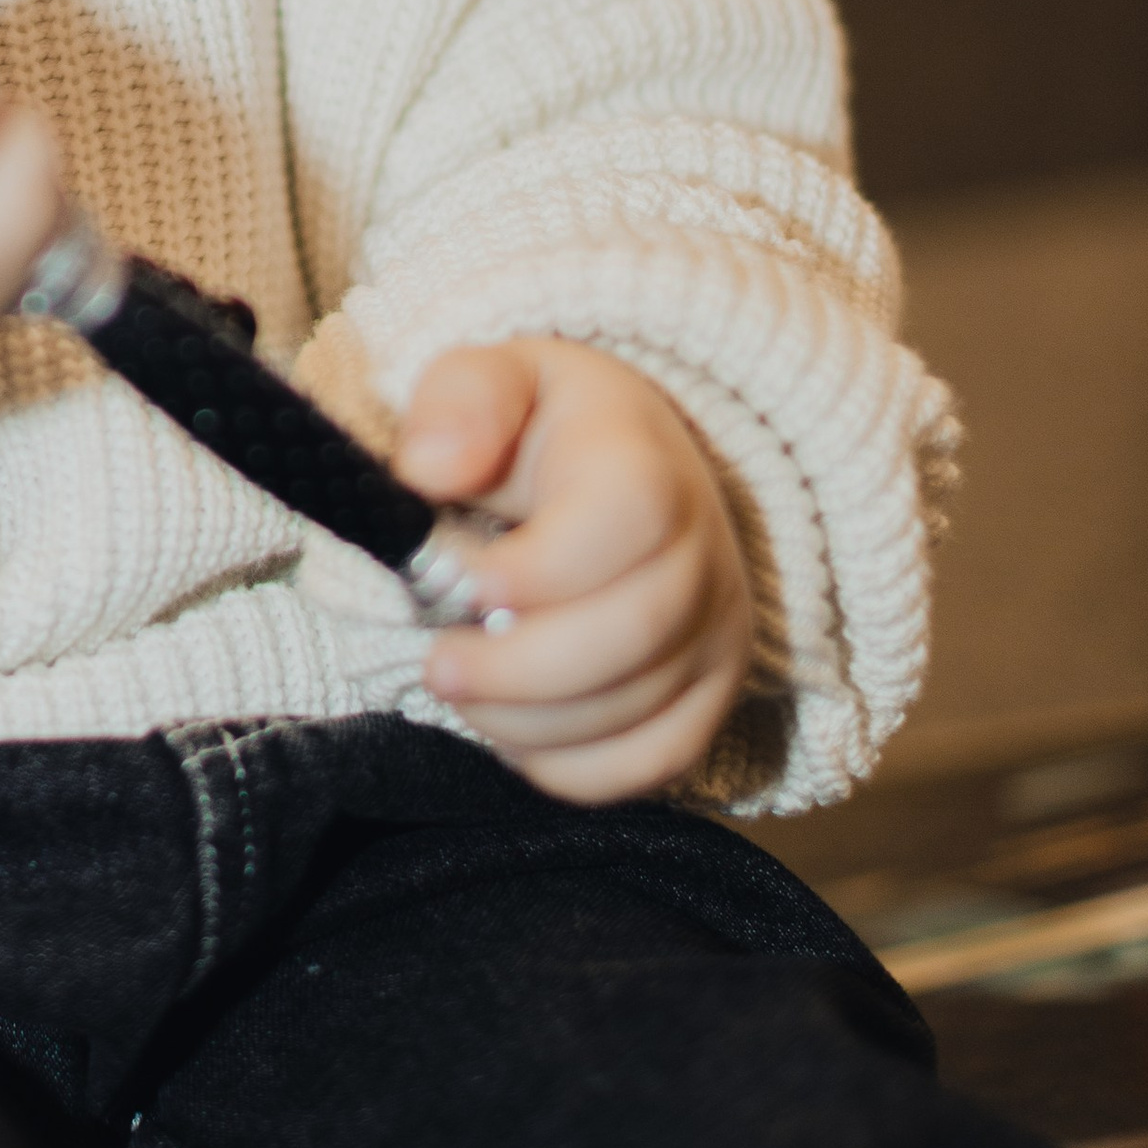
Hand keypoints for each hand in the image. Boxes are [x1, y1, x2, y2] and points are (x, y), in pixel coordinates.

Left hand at [397, 339, 755, 803]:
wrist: (627, 469)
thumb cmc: (542, 432)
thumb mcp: (493, 380)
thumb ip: (459, 403)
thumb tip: (431, 466)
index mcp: (644, 466)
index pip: (625, 523)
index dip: (536, 571)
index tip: (461, 584)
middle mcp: (702, 554)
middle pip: (631, 637)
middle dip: (515, 669)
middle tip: (438, 664)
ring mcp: (716, 633)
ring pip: (634, 712)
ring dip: (527, 721)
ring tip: (465, 686)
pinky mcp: (709, 699)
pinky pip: (649, 766)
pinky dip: (569, 767)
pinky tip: (514, 728)